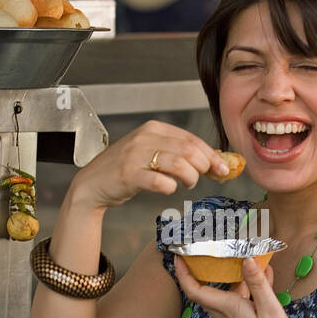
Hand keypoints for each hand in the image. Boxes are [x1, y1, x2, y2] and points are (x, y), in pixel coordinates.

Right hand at [71, 119, 228, 210]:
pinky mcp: (129, 175)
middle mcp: (144, 138)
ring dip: (190, 178)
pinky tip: (169, 188)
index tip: (223, 168)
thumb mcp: (151, 152)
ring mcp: (135, 156)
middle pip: (189, 150)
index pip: (191, 139)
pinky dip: (170, 188)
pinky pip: (159, 182)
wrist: (93, 183)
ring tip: (187, 184)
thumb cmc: (126, 169)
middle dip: (204, 166)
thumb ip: (177, 153)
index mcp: (153, 129)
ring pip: (178, 165)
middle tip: (205, 177)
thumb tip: (213, 161)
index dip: (211, 155)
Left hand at [175, 255, 292, 317]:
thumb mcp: (269, 309)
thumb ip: (257, 283)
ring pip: (224, 291)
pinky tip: (264, 273)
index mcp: (227, 307)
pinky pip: (239, 297)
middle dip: (199, 269)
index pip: (195, 290)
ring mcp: (231, 317)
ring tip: (241, 255)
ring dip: (229, 274)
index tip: (178, 257)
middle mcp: (224, 312)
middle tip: (201, 250)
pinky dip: (248, 284)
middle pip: (204, 288)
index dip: (183, 274)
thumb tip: (247, 260)